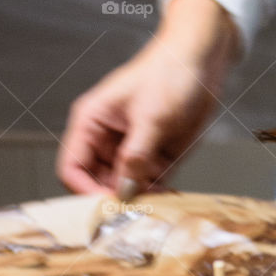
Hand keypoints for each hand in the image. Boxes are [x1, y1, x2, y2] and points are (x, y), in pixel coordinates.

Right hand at [58, 0, 239, 198]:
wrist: (203, 60)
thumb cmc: (170, 73)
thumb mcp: (152, 118)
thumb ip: (136, 158)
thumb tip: (122, 193)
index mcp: (92, 123)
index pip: (72, 167)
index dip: (84, 191)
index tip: (107, 206)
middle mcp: (107, 140)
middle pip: (97, 184)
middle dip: (113, 200)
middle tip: (134, 215)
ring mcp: (132, 150)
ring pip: (124, 189)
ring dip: (138, 201)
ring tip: (156, 207)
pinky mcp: (156, 156)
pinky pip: (150, 185)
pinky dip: (158, 195)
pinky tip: (170, 198)